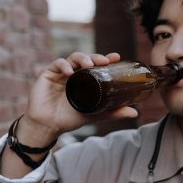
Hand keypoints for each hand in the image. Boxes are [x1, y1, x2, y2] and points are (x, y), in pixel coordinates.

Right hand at [21, 52, 137, 145]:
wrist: (48, 126)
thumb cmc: (69, 118)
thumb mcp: (94, 114)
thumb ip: (112, 112)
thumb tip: (135, 112)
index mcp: (84, 80)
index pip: (96, 65)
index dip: (105, 59)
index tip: (116, 57)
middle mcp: (73, 74)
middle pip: (85, 59)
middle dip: (95, 57)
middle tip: (104, 61)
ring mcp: (60, 73)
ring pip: (72, 58)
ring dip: (82, 58)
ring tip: (88, 64)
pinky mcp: (48, 74)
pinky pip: (57, 64)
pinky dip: (64, 65)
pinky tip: (70, 72)